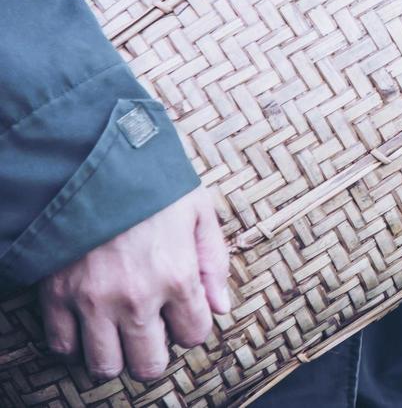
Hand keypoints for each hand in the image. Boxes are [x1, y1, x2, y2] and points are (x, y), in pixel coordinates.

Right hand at [38, 185, 229, 381]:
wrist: (91, 159)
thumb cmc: (151, 182)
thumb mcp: (199, 211)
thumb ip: (214, 262)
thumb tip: (221, 306)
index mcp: (177, 275)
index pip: (193, 334)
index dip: (192, 328)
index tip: (184, 316)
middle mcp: (135, 297)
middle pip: (148, 364)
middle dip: (155, 355)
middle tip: (153, 337)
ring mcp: (92, 300)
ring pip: (104, 365)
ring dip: (115, 357)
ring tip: (120, 336)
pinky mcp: (55, 295)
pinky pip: (62, 346)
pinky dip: (75, 343)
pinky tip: (87, 325)